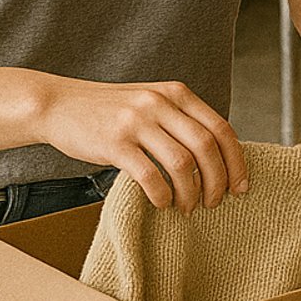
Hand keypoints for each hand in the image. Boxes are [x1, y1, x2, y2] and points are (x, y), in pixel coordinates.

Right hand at [38, 77, 247, 212]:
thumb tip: (218, 158)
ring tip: (187, 207)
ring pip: (181, 163)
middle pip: (206, 146)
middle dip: (217, 181)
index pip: (221, 128)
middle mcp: (160, 103)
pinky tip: (162, 203)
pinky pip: (149, 175)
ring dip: (190, 192)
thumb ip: (182, 120)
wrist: (59, 104)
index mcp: (177, 93)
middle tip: (214, 203)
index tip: (241, 186)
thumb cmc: (111, 111)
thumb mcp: (153, 102)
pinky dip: (162, 195)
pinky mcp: (114, 143)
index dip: (236, 161)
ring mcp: (137, 122)